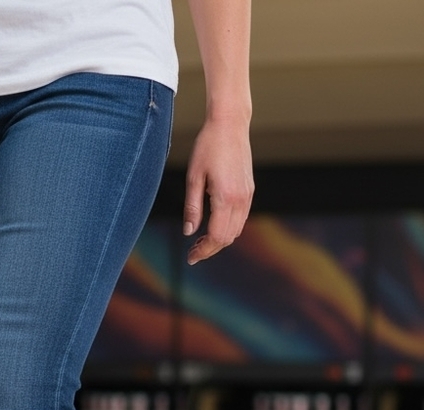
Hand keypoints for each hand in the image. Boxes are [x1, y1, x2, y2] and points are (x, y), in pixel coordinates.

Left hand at [183, 117, 253, 264]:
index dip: (203, 250)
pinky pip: (240, 218)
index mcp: (226, 197)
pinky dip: (227, 229)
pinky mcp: (249, 190)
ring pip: (236, 230)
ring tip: (199, 242)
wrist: (230, 124)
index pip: (217, 236)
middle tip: (192, 253)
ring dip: (219, 240)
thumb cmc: (208, 147)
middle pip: (228, 238)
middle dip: (210, 249)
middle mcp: (241, 198)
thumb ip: (192, 208)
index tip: (190, 257)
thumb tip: (188, 232)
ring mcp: (248, 194)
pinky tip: (212, 227)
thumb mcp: (193, 178)